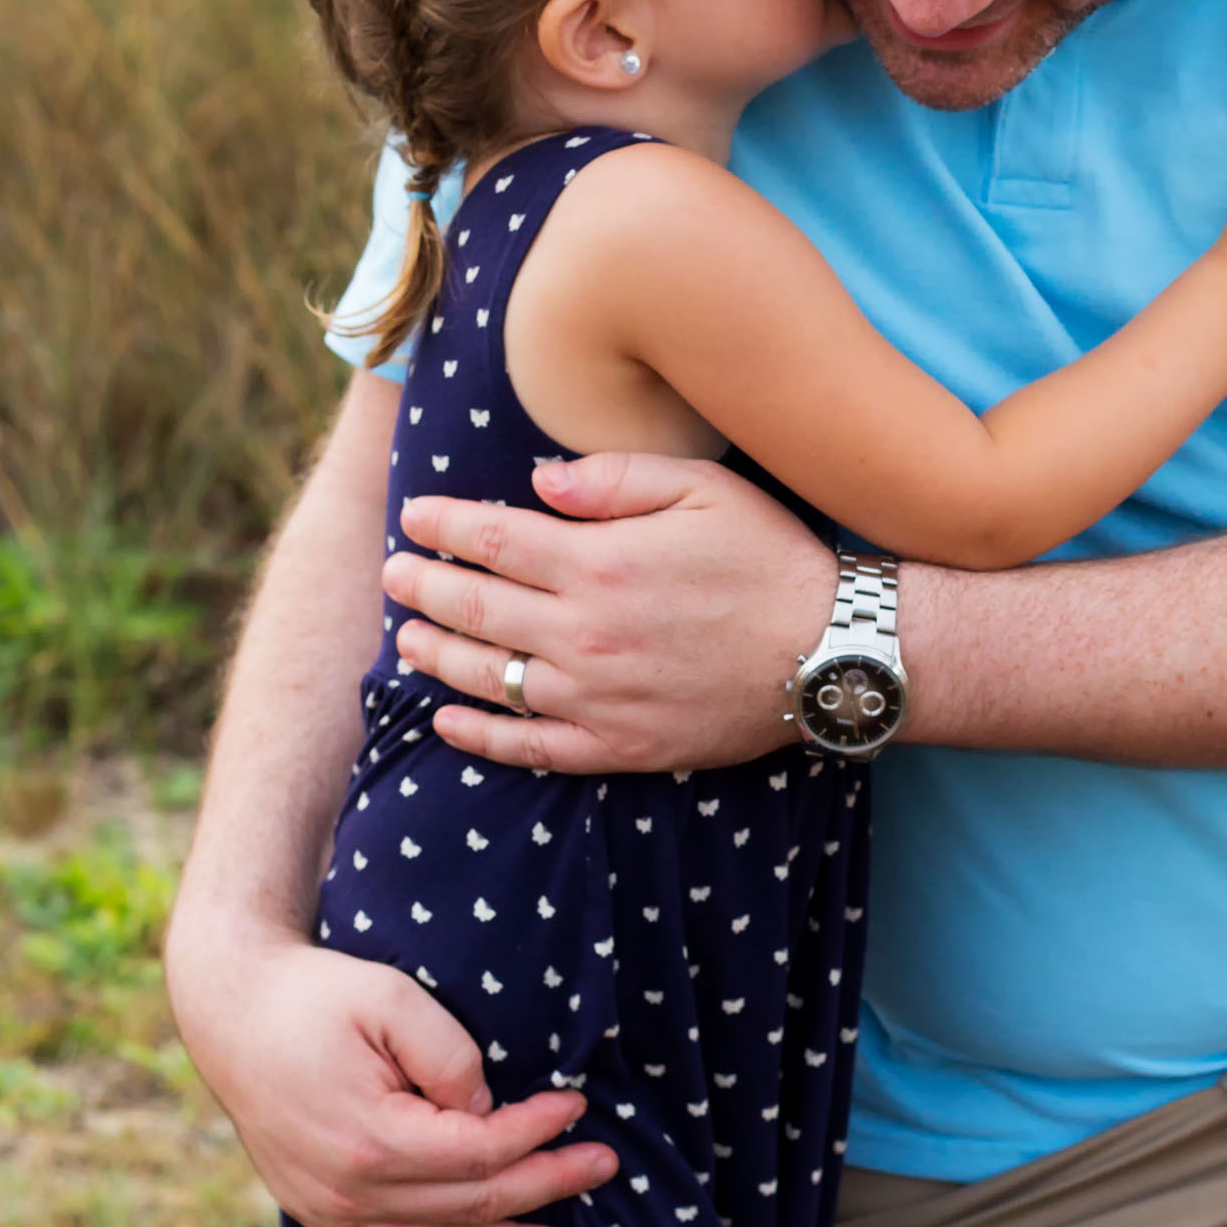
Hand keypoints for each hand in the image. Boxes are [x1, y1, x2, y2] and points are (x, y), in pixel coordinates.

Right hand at [169, 931, 618, 1226]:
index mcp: (374, 1140)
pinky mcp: (317, 1215)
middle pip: (471, 1205)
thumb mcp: (390, 999)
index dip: (538, 1130)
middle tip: (606, 1167)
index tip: (577, 1103)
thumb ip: (450, 1055)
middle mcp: (351, 1192)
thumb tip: (487, 1109)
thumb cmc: (314, 996)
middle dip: (546, 1187)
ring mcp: (331, 1212)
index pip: (482, 1152)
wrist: (231, 1012)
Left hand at [381, 453, 838, 775]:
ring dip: (437, 657)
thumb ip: (612, 479)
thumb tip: (535, 483)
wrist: (832, 654)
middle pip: (475, 608)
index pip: (491, 540)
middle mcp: (585, 635)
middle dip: (423, 587)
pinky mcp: (619, 748)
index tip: (413, 515)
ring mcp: (597, 698)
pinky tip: (448, 720)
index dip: (441, 526)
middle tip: (394, 573)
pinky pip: (530, 748)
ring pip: (489, 679)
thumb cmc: (771, 559)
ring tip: (408, 640)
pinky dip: (480, 737)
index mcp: (600, 563)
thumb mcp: (702, 488)